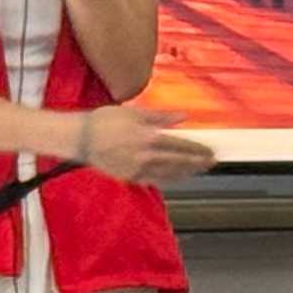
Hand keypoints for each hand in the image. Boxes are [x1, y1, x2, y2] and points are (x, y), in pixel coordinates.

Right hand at [69, 103, 213, 185]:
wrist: (79, 138)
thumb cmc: (104, 120)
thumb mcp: (133, 112)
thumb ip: (161, 117)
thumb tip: (184, 117)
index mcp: (148, 137)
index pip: (181, 146)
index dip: (198, 150)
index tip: (211, 151)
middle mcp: (146, 156)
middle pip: (179, 161)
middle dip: (198, 162)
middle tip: (213, 162)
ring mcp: (138, 169)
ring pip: (170, 173)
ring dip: (187, 172)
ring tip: (200, 170)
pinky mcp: (130, 177)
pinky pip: (155, 180)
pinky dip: (170, 178)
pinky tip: (179, 176)